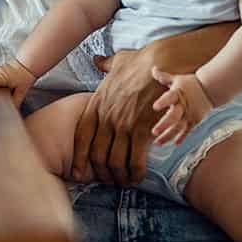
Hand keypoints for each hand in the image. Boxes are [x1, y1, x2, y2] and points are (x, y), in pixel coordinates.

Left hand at [71, 50, 162, 185]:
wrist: (162, 62)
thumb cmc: (141, 62)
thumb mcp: (117, 62)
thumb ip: (105, 65)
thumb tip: (97, 60)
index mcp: (96, 104)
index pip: (81, 136)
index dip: (79, 157)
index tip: (78, 172)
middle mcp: (106, 117)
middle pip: (97, 154)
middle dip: (102, 172)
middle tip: (109, 180)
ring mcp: (123, 124)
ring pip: (115, 161)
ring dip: (119, 176)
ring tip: (125, 182)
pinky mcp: (142, 129)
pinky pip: (136, 159)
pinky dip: (136, 172)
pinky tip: (138, 176)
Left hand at [150, 68, 213, 144]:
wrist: (211, 89)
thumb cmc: (190, 83)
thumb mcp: (177, 79)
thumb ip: (164, 77)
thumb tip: (153, 68)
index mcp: (178, 94)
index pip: (169, 97)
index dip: (162, 102)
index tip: (154, 107)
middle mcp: (184, 106)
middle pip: (173, 117)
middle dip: (164, 125)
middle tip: (154, 132)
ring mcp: (190, 114)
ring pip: (179, 127)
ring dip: (168, 135)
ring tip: (158, 142)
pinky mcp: (195, 120)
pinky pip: (188, 131)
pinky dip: (182, 137)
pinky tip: (175, 144)